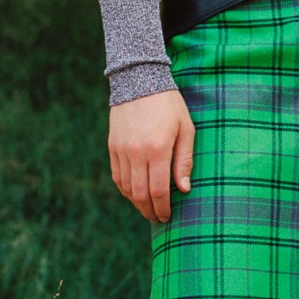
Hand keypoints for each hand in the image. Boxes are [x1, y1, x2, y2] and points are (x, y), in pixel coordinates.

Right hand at [108, 89, 195, 222]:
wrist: (139, 79)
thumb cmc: (169, 104)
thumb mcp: (186, 128)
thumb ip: (184, 160)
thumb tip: (184, 189)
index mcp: (157, 149)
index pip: (159, 190)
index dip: (163, 208)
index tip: (167, 217)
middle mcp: (136, 153)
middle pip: (140, 194)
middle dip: (150, 211)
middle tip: (158, 218)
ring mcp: (121, 150)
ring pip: (126, 188)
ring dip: (137, 203)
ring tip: (148, 209)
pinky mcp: (112, 146)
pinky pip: (117, 176)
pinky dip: (125, 189)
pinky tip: (134, 194)